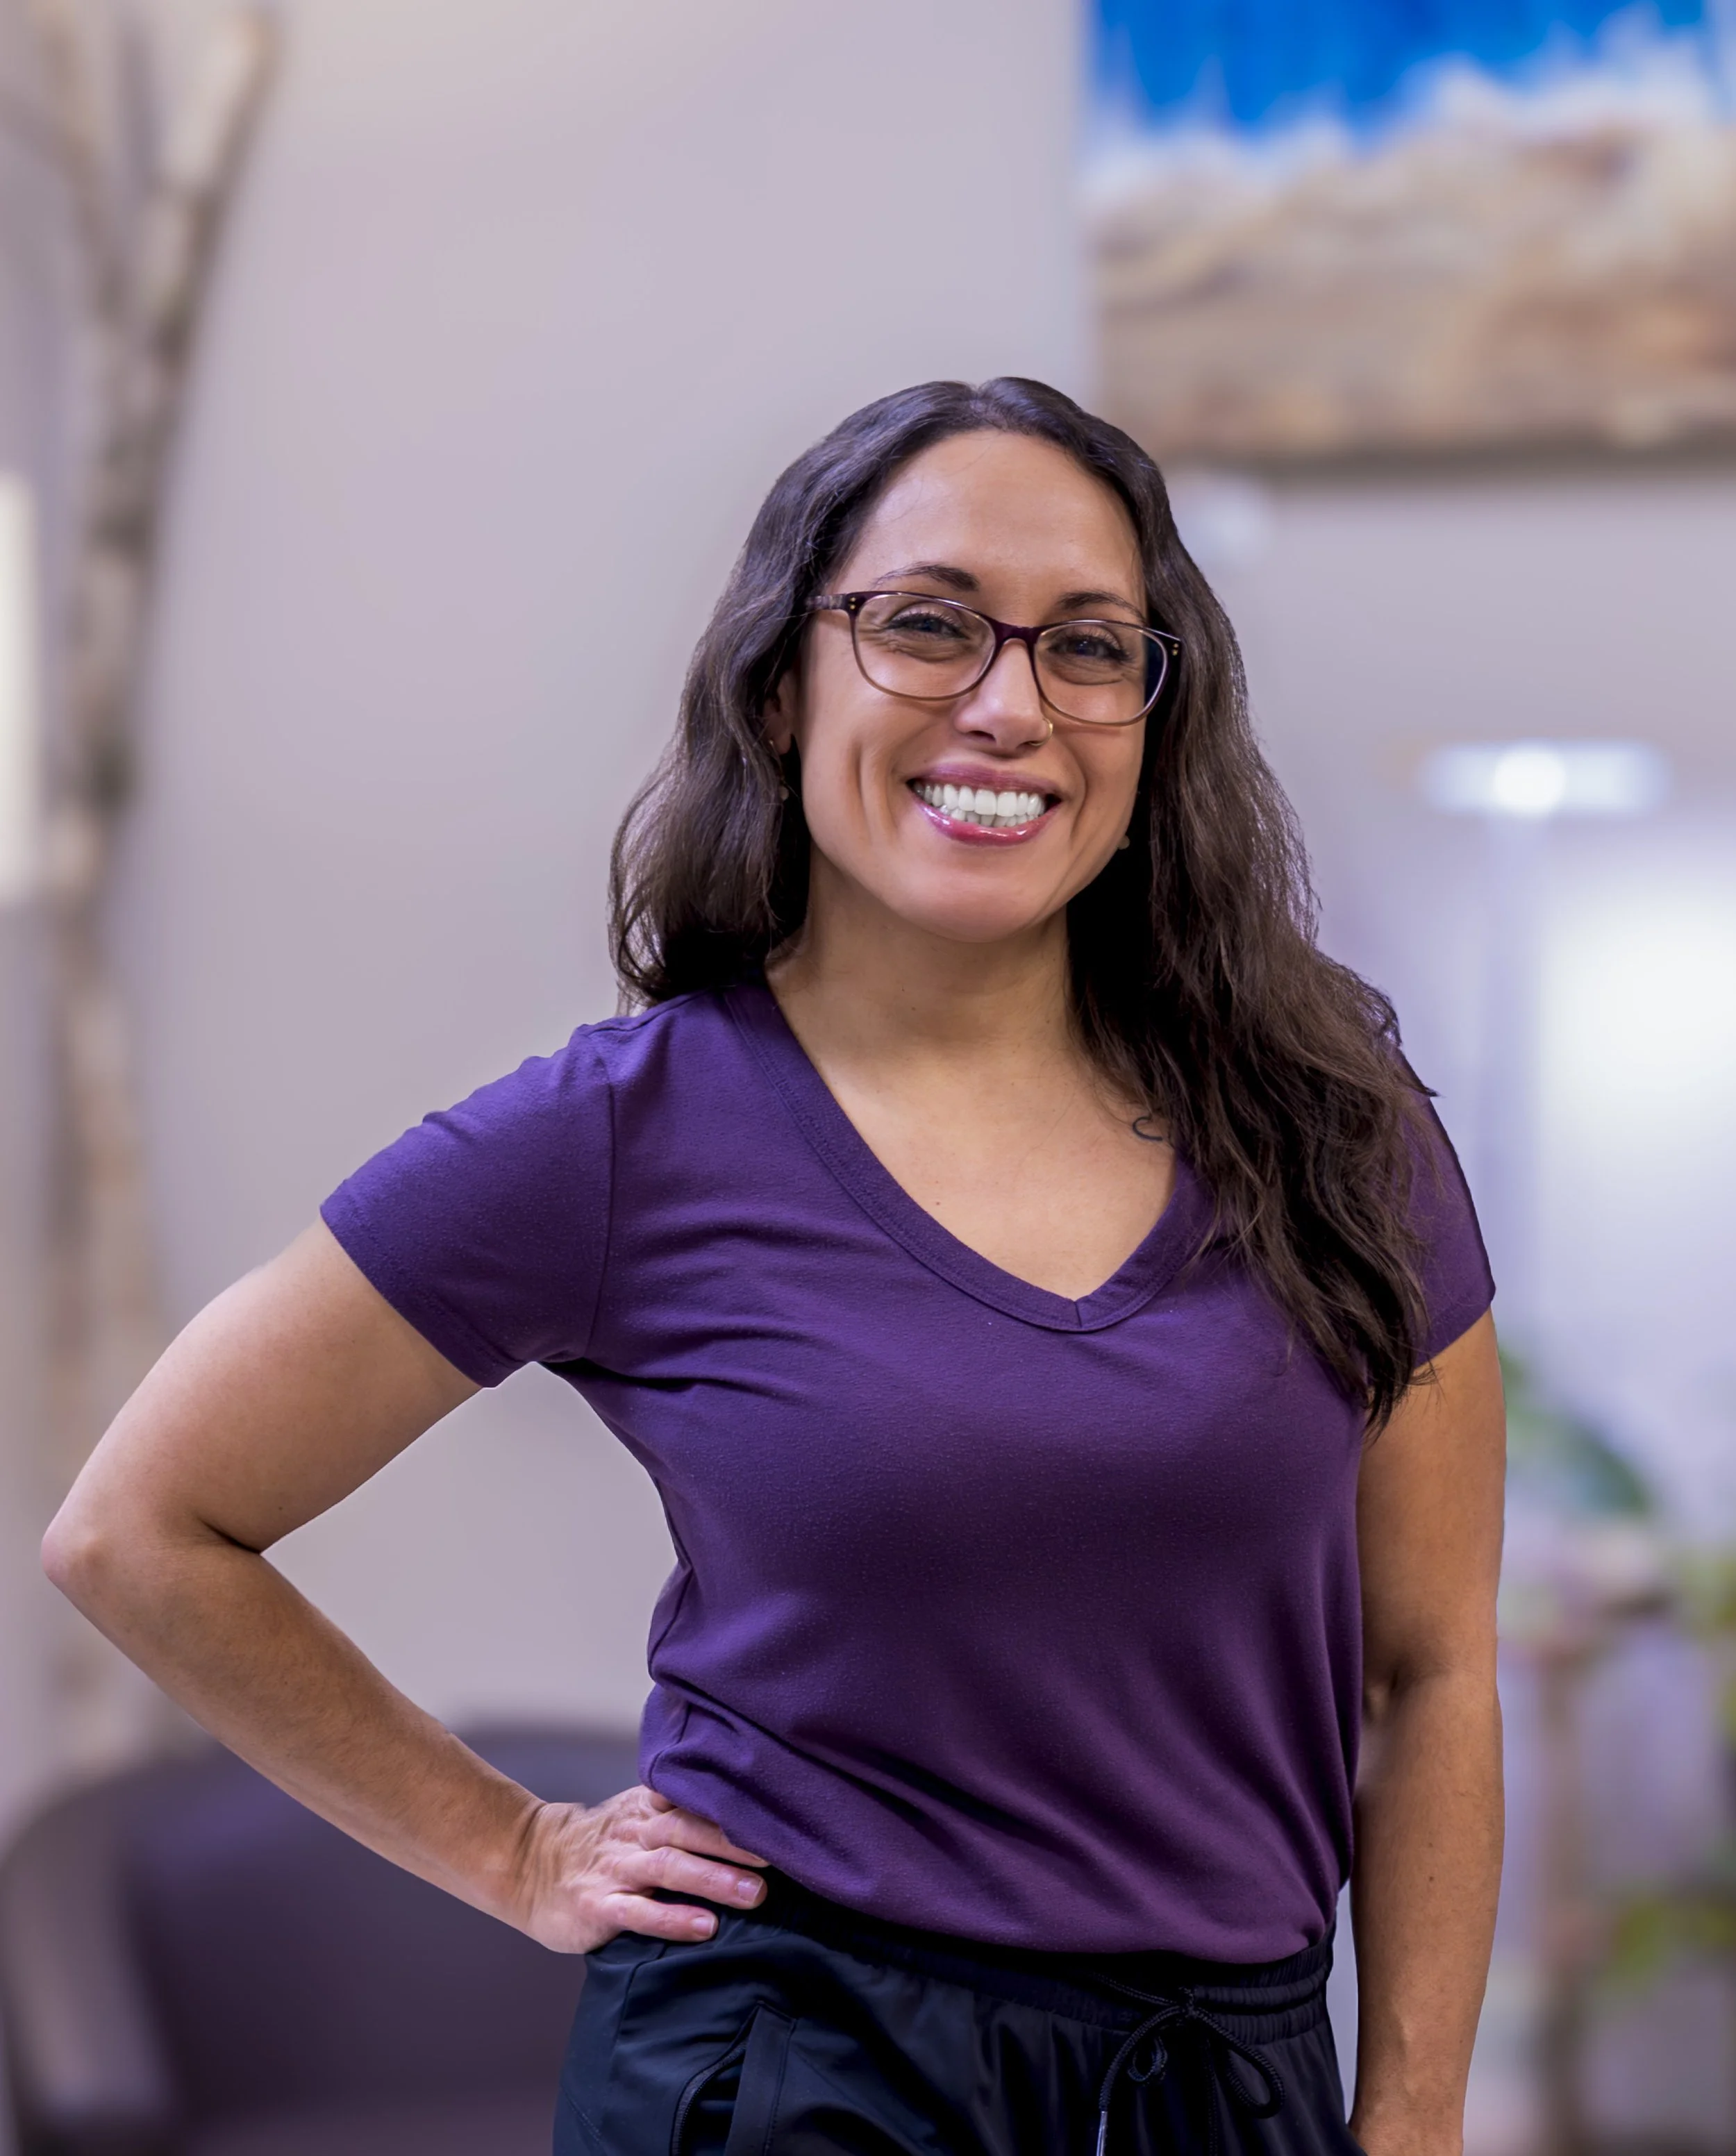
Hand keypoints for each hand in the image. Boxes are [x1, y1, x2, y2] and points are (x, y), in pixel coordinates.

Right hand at [506, 1784, 768, 1952]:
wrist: (529, 1864)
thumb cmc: (600, 1844)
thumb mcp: (635, 1815)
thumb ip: (679, 1813)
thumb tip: (746, 1817)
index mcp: (646, 1808)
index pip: (693, 1799)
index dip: (732, 1805)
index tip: (774, 1813)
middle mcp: (635, 1834)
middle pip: (689, 1831)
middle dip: (734, 1843)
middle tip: (778, 1856)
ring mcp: (616, 1870)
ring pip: (670, 1869)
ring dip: (714, 1879)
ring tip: (755, 1893)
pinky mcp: (598, 1907)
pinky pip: (639, 1913)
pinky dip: (673, 1919)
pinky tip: (705, 1927)